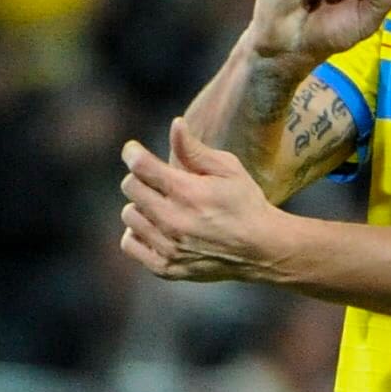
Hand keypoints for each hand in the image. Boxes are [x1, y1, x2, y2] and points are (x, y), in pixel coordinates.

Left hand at [119, 118, 291, 281]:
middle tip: (159, 180)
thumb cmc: (245, 202)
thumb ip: (194, 148)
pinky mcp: (166, 267)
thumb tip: (175, 124)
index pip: (140, 166)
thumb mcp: (228, 168)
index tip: (134, 151)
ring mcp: (168, 247)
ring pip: (129, 215)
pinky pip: (129, 244)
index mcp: (188, 192)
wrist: (261, 249)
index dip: (133, 153)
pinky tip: (157, 227)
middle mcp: (174, 221)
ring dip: (141, 206)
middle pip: (130, 188)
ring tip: (163, 205)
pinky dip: (138, 233)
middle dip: (141, 178)